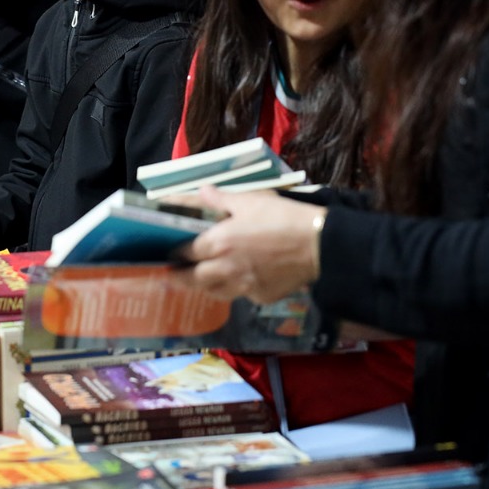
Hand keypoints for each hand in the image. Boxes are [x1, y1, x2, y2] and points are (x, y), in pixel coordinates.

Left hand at [177, 186, 323, 304]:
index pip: (185, 253)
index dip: (175, 253)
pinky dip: (236, 288)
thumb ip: (221, 198)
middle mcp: (225, 269)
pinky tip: (239, 280)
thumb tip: (202, 191)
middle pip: (193, 279)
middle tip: (175, 273)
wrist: (319, 244)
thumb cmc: (283, 217)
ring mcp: (243, 287)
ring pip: (214, 292)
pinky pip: (241, 296)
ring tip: (202, 278)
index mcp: (219, 243)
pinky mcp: (261, 297)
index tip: (169, 252)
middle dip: (181, 276)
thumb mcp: (251, 200)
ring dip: (205, 286)